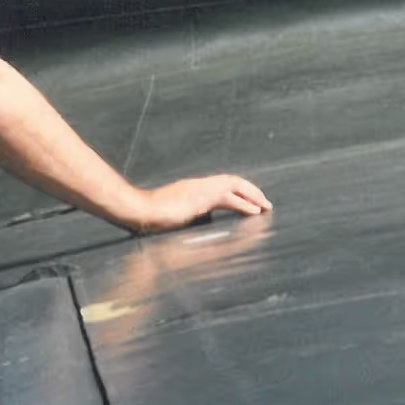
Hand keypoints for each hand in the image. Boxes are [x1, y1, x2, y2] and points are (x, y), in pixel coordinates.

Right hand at [124, 174, 272, 232]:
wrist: (138, 211)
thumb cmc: (149, 217)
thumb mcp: (174, 216)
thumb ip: (188, 216)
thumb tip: (200, 223)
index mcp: (192, 188)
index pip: (222, 184)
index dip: (239, 191)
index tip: (251, 201)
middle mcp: (198, 185)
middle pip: (232, 180)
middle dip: (251, 191)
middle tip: (265, 202)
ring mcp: (199, 189)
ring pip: (234, 185)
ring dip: (252, 194)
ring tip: (265, 205)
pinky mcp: (200, 198)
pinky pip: (228, 199)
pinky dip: (244, 204)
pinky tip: (254, 211)